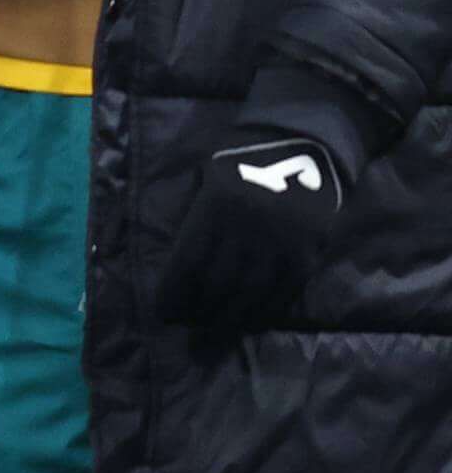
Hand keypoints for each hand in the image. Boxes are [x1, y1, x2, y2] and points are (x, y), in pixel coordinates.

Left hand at [163, 111, 360, 327]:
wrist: (306, 140)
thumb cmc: (244, 154)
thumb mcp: (205, 171)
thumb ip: (191, 209)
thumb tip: (177, 260)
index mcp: (215, 207)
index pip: (187, 262)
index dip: (173, 292)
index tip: (164, 313)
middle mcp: (246, 228)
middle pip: (217, 282)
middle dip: (199, 310)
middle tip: (188, 329)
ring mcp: (281, 241)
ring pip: (251, 292)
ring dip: (230, 317)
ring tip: (215, 332)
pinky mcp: (309, 249)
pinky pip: (285, 289)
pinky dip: (266, 310)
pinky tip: (252, 321)